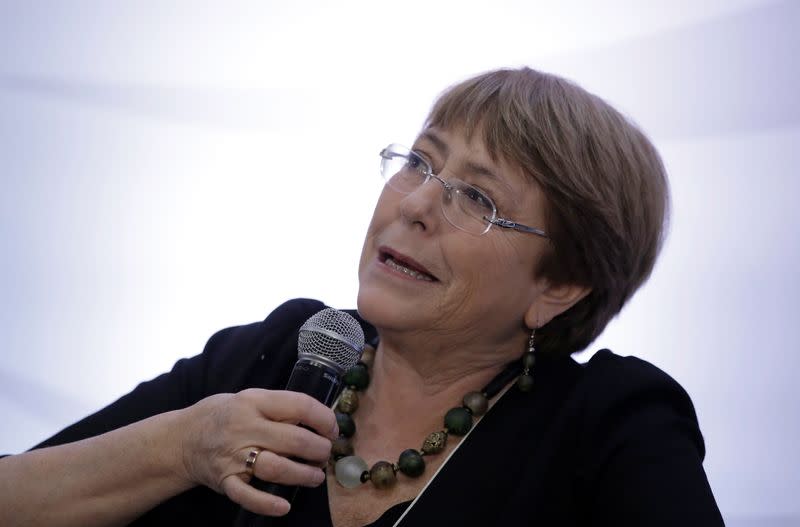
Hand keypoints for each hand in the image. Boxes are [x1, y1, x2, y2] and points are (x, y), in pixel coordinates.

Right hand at [175, 389, 337, 515]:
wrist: (181, 439)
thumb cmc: (223, 416)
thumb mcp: (248, 398)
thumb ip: (277, 407)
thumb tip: (317, 419)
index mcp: (253, 401)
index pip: (299, 405)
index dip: (324, 419)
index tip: (332, 429)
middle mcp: (244, 427)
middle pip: (294, 440)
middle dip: (319, 450)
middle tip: (325, 454)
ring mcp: (233, 456)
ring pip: (277, 468)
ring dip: (304, 475)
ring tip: (315, 476)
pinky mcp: (225, 480)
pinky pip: (248, 495)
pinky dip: (267, 504)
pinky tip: (284, 505)